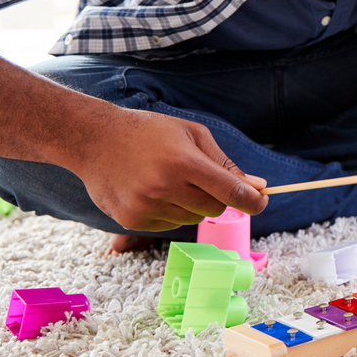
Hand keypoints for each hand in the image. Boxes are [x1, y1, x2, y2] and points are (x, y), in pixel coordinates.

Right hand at [75, 108, 267, 232]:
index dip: (254, 201)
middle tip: (202, 178)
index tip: (262, 200)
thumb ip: (225, 164)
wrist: (93, 140)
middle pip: (215, 209)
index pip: (231, 192)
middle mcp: (164, 187)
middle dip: (218, 197)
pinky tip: (152, 190)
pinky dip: (170, 211)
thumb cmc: (149, 132)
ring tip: (169, 179)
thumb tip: (257, 187)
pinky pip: (169, 225)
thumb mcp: (192, 135)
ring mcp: (146, 207)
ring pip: (192, 218)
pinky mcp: (131, 220)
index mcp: (184, 162)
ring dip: (191, 204)